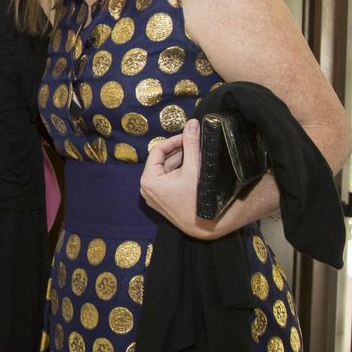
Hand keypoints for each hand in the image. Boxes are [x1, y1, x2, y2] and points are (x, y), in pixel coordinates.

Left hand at [140, 119, 223, 239]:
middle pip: (162, 161)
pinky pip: (168, 181)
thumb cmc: (197, 198)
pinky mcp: (162, 201)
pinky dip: (179, 172)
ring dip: (180, 161)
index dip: (173, 140)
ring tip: (198, 155)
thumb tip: (192, 123)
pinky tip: (193, 168)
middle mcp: (146, 188)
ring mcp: (153, 196)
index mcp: (148, 179)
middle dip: (179, 151)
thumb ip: (191, 144)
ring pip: (166, 170)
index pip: (158, 150)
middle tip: (195, 143)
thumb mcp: (193, 167)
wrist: (205, 227)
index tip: (188, 135)